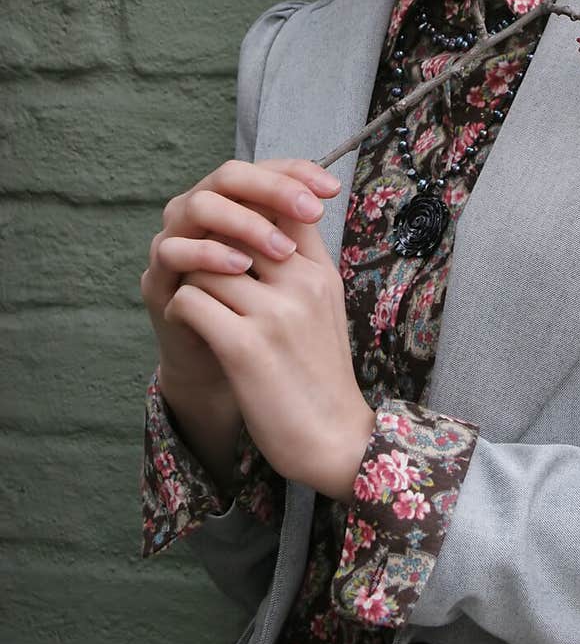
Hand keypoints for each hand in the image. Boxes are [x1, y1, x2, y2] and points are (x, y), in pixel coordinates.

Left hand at [163, 181, 376, 501]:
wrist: (333, 439)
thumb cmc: (321, 373)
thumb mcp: (324, 307)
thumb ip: (300, 264)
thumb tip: (264, 223)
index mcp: (321, 272)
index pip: (283, 205)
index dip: (248, 207)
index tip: (230, 229)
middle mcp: (302, 284)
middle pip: (238, 227)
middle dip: (211, 246)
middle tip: (202, 270)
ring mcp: (275, 314)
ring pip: (207, 265)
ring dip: (193, 282)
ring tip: (197, 303)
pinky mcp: (245, 347)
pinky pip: (192, 300)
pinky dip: (182, 310)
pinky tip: (190, 325)